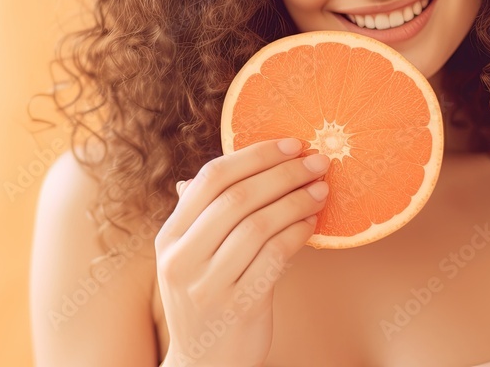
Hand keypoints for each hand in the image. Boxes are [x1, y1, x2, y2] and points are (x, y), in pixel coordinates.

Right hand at [155, 137, 329, 366]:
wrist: (204, 365)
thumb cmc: (206, 301)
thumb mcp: (192, 257)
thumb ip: (206, 214)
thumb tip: (238, 162)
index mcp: (169, 237)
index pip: (209, 180)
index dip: (253, 156)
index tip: (290, 144)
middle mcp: (182, 259)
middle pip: (236, 199)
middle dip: (283, 174)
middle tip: (317, 162)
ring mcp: (208, 285)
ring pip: (259, 226)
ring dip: (296, 202)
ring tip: (320, 191)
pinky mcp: (239, 306)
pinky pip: (275, 257)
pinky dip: (297, 234)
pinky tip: (312, 224)